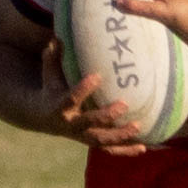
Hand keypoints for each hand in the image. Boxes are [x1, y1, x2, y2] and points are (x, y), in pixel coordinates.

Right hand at [38, 38, 145, 154]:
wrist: (44, 117)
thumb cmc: (51, 89)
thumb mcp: (49, 73)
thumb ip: (53, 57)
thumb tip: (58, 37)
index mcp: (60, 107)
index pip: (71, 99)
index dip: (83, 89)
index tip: (96, 76)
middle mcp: (72, 125)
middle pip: (90, 123)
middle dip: (106, 116)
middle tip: (124, 105)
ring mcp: (83, 136)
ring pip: (102, 140)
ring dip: (120, 135)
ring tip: (138, 126)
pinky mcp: (93, 142)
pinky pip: (110, 150)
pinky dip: (126, 150)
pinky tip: (143, 148)